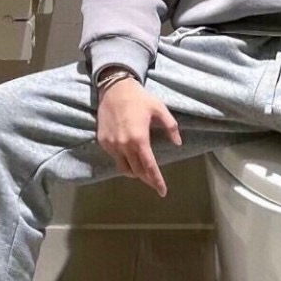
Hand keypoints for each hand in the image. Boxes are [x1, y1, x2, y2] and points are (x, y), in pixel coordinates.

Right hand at [96, 78, 181, 196]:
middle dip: (147, 179)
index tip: (162, 192)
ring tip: (142, 171)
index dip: (156, 181)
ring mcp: (111, 144)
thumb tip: (177, 143)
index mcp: (139, 139)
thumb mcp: (160, 109)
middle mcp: (123, 145)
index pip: (149, 167)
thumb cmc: (139, 98)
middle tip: (155, 182)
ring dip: (134, 172)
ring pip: (124, 168)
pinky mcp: (103, 141)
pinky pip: (115, 158)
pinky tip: (130, 156)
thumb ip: (170, 127)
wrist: (114, 88)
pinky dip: (124, 161)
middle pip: (137, 171)